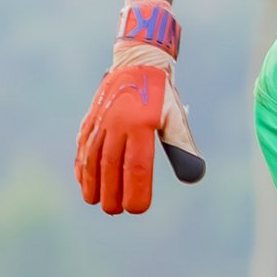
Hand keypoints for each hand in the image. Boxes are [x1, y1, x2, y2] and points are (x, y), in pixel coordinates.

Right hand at [75, 0, 204, 214]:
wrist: (138, 65)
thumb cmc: (162, 97)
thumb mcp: (176, 118)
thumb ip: (182, 147)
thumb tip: (195, 176)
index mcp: (141, 125)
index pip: (137, 166)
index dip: (136, 190)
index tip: (137, 209)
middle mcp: (117, 123)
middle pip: (111, 166)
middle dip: (112, 192)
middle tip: (115, 211)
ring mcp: (101, 121)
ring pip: (92, 157)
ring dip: (92, 183)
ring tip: (95, 202)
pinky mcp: (90, 120)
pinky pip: (83, 146)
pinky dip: (82, 166)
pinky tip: (84, 182)